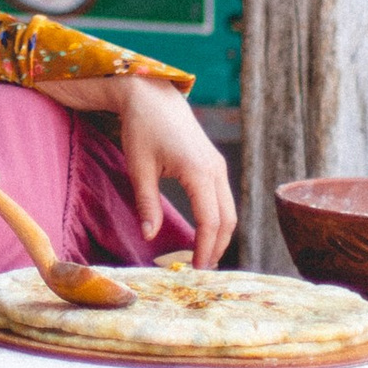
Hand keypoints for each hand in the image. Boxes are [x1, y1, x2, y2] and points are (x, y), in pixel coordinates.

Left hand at [40, 78, 236, 267]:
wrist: (152, 96)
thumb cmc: (141, 129)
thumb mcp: (139, 168)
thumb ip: (146, 204)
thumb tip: (150, 237)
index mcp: (197, 171)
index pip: (210, 221)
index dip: (205, 249)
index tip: (195, 270)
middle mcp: (215, 169)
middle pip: (227, 220)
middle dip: (217, 248)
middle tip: (200, 271)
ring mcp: (217, 165)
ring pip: (229, 210)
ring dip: (220, 235)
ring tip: (202, 258)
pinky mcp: (214, 164)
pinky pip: (223, 199)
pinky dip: (218, 220)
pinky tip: (203, 233)